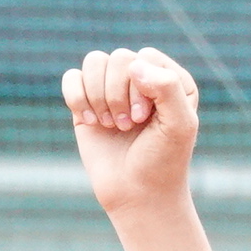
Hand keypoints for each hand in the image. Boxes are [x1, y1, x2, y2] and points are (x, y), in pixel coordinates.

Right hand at [64, 47, 202, 219]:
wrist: (137, 193)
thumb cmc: (163, 160)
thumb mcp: (179, 124)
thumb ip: (168, 87)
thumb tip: (133, 64)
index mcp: (171, 79)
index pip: (146, 57)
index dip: (141, 85)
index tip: (146, 119)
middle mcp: (142, 79)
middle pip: (119, 58)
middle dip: (119, 94)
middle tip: (128, 126)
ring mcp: (112, 89)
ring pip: (94, 62)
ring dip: (99, 96)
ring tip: (111, 125)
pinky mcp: (86, 102)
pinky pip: (71, 78)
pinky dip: (77, 98)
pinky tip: (90, 122)